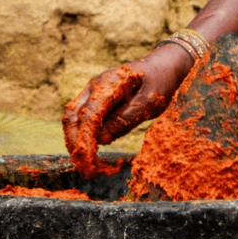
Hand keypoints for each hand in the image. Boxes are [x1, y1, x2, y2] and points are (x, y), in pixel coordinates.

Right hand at [62, 45, 191, 177]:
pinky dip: (83, 137)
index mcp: (109, 83)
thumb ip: (126, 119)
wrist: (164, 67)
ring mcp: (92, 92)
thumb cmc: (160, 82)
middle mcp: (94, 86)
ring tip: (88, 167)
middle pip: (73, 117)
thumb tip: (101, 140)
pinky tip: (91, 154)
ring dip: (76, 143)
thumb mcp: (150, 102)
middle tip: (87, 171)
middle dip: (76, 145)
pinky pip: (82, 119)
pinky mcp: (95, 101)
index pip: (89, 114)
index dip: (85, 139)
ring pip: (73, 119)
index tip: (88, 162)